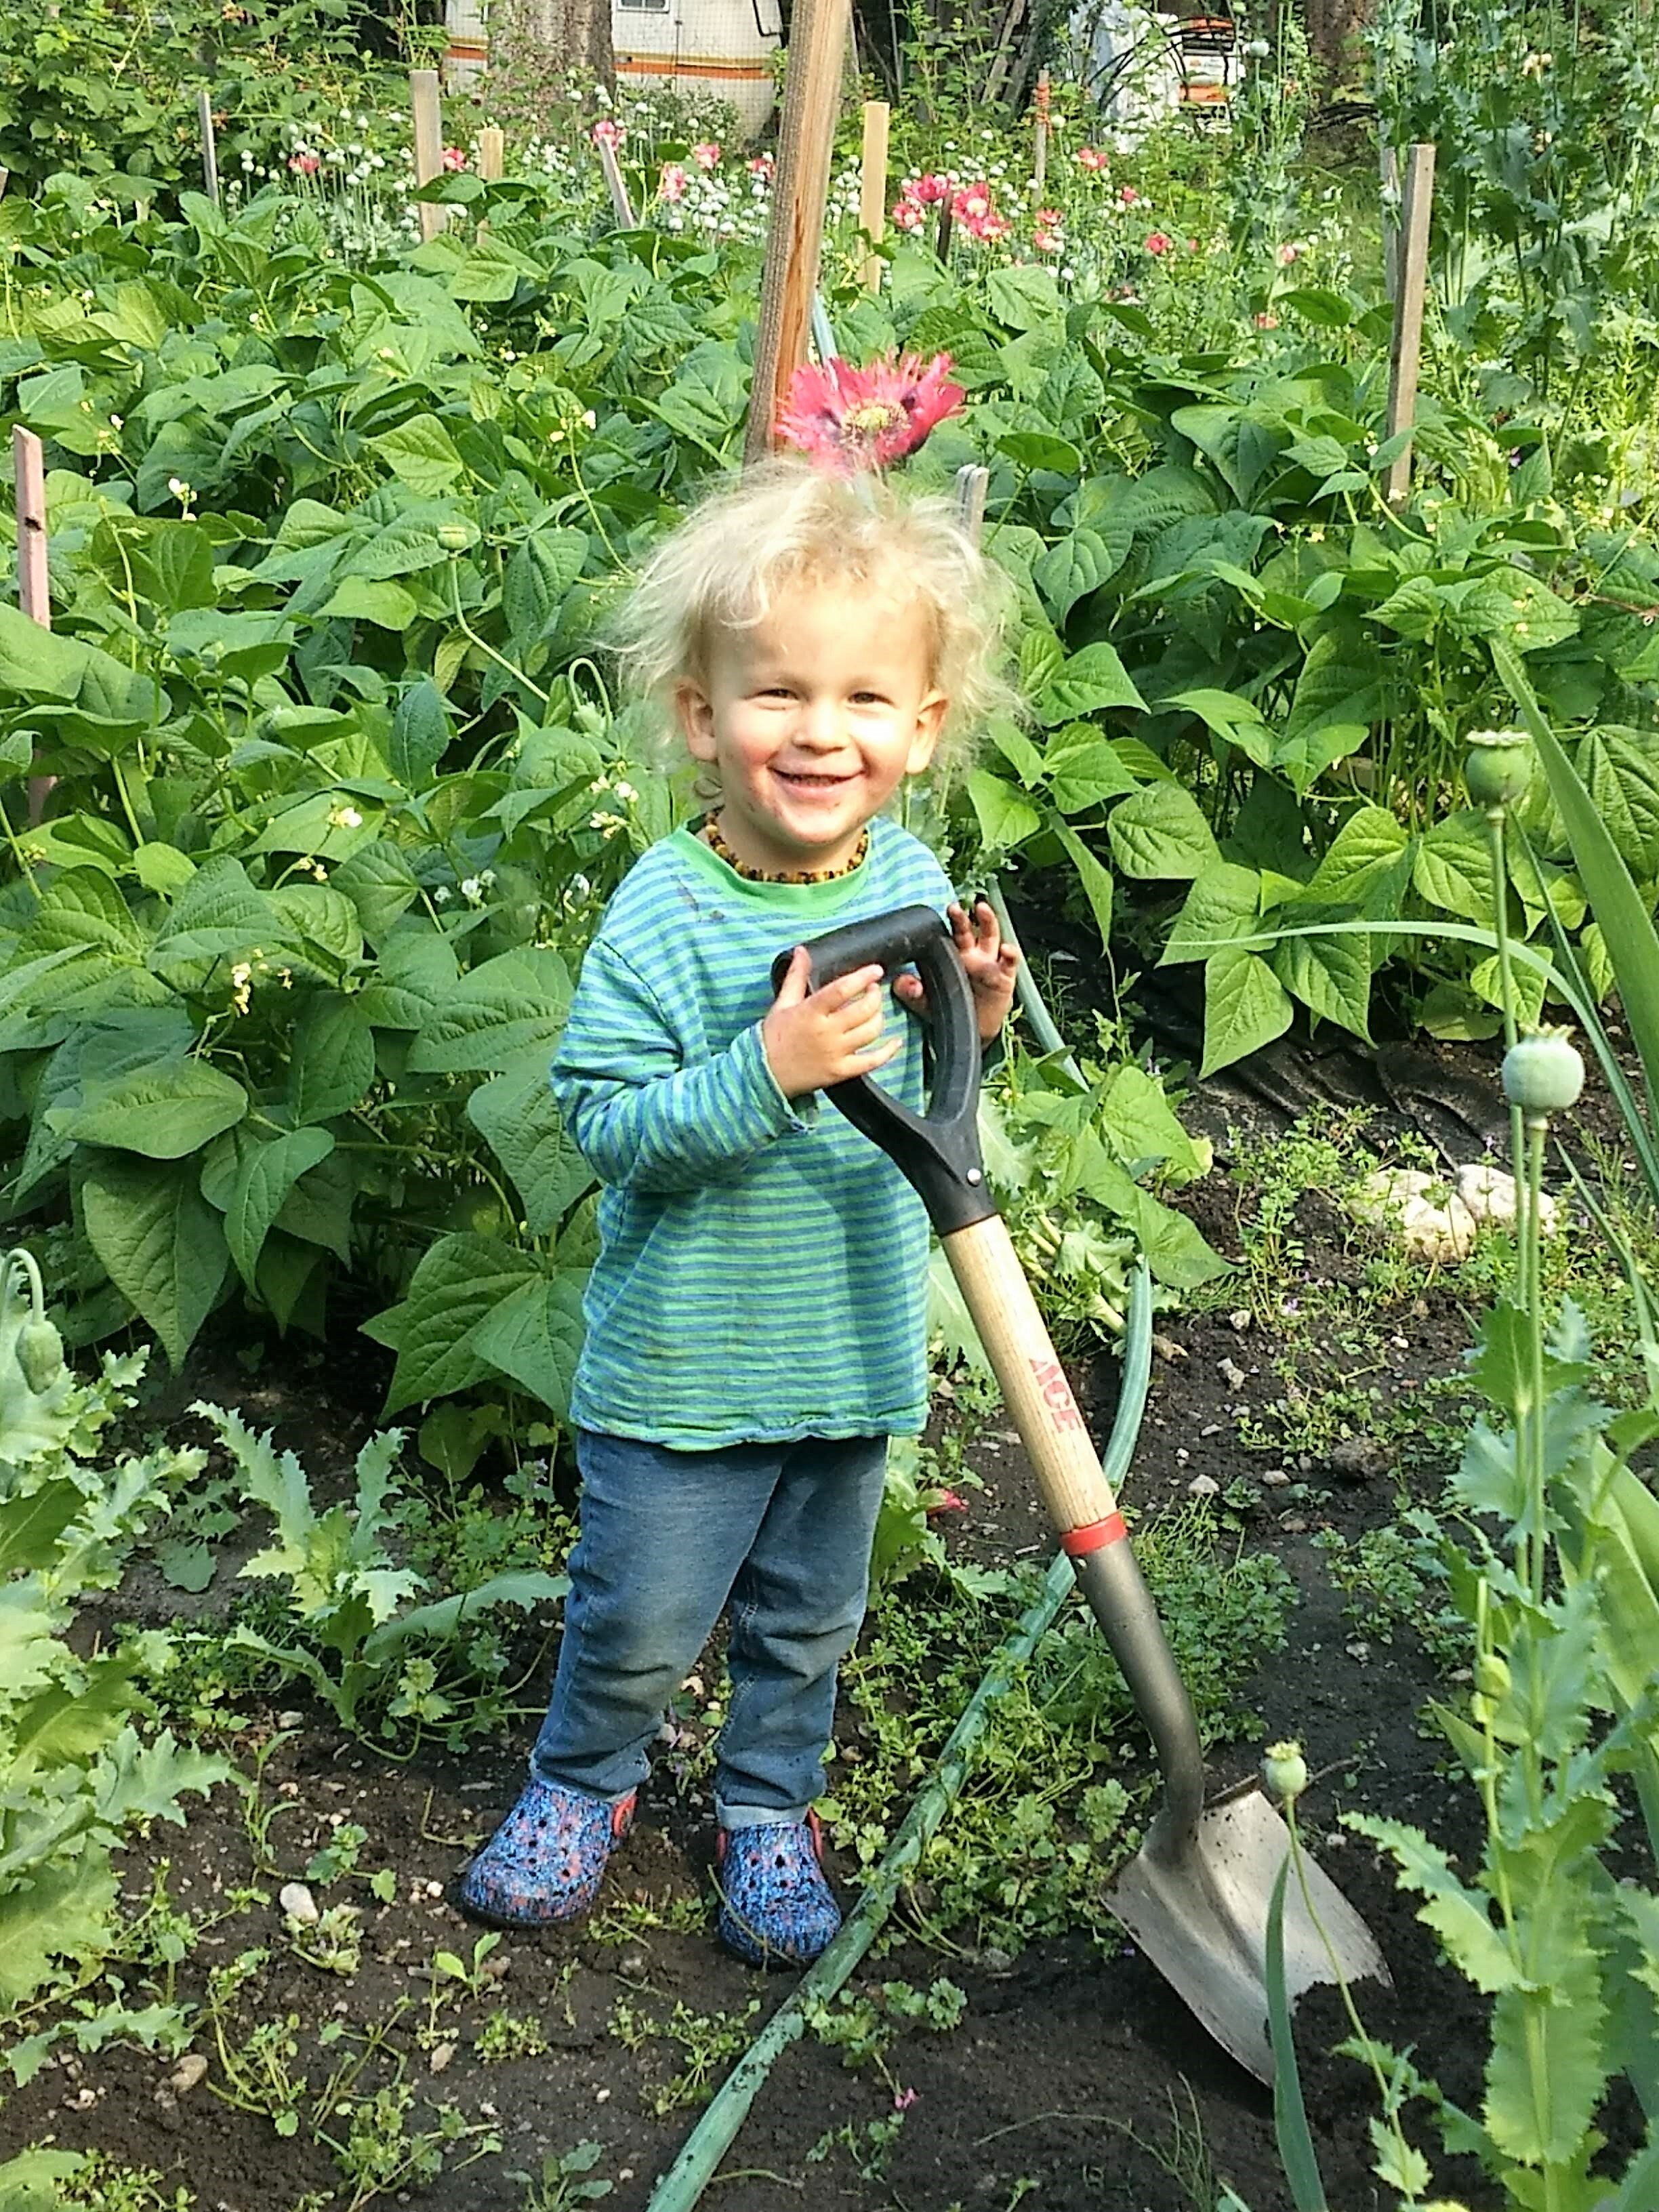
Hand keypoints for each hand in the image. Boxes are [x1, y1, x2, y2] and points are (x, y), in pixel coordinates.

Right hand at [763, 949, 898, 1099]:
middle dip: (875, 995)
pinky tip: (895, 1041)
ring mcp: (835, 1053)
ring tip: (875, 1010)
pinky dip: (888, 1051)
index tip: (876, 970)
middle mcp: (826, 1032)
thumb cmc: (773, 1037)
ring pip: (871, 1031)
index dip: (862, 977)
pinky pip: (872, 1061)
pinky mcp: (841, 1071)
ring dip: (879, 1017)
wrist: (764, 1074)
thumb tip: (802, 951)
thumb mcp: (783, 1003)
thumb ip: (796, 976)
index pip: (842, 990)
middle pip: (863, 1010)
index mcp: (811, 1012)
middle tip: (873, 990)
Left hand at [893, 900, 1019, 1043]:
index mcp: (953, 956)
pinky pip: (1010, 962)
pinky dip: (1011, 954)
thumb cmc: (951, 1010)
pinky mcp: (1005, 976)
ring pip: (991, 936)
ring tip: (982, 909)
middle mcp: (972, 955)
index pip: (948, 935)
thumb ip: (911, 993)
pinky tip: (1007, 949)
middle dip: (961, 918)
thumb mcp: (926, 1003)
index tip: (936, 913)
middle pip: (968, 930)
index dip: (944, 924)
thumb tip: (900, 982)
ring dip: (988, 921)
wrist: (974, 1030)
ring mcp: (989, 963)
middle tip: (953, 907)